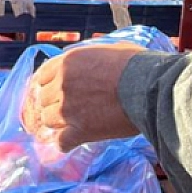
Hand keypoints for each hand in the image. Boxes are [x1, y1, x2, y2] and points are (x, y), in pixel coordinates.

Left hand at [22, 44, 144, 150]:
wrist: (149, 87)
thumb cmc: (135, 64)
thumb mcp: (107, 49)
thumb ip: (89, 58)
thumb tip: (88, 63)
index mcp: (66, 62)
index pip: (42, 76)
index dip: (49, 84)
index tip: (55, 91)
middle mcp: (61, 84)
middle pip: (43, 99)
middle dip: (53, 103)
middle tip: (69, 108)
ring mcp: (68, 109)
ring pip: (48, 120)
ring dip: (58, 122)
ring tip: (72, 123)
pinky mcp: (80, 131)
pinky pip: (61, 142)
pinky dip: (66, 143)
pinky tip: (73, 141)